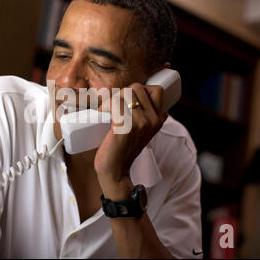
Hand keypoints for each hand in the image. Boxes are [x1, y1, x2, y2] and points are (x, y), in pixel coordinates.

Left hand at [94, 83, 167, 198]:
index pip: (156, 90)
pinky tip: (100, 113)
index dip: (139, 89)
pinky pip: (116, 104)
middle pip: (137, 88)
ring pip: (126, 93)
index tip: (126, 99)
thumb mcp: (142, 133)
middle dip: (121, 93)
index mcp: (158, 119)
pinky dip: (105, 106)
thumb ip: (148, 118)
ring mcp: (141, 123)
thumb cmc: (123, 149)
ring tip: (105, 110)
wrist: (115, 171)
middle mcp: (153, 120)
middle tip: (111, 106)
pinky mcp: (126, 128)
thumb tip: (152, 103)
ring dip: (111, 99)